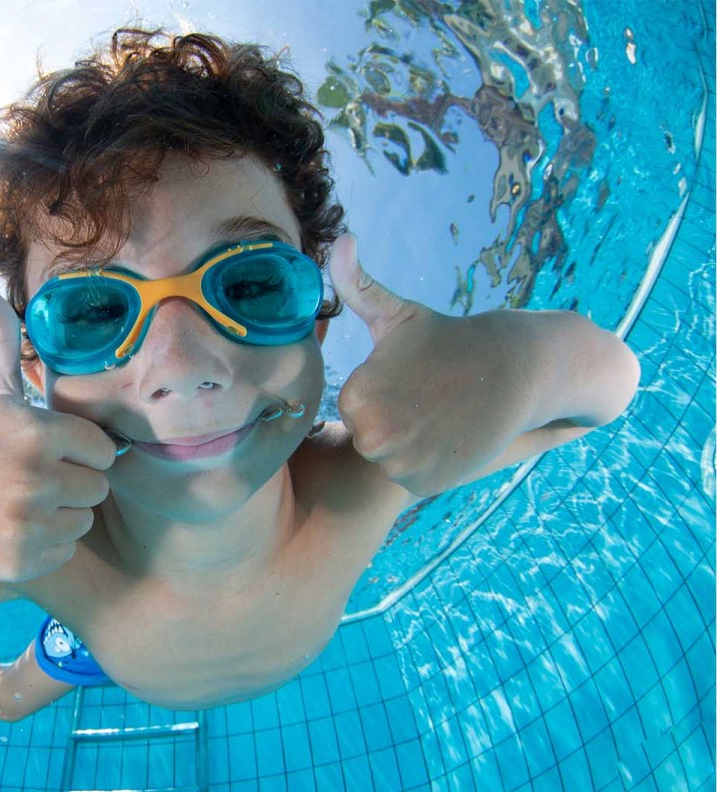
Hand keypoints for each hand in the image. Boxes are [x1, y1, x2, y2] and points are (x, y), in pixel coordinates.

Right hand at [0, 288, 114, 582]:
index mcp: (37, 433)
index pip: (102, 449)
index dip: (80, 449)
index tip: (50, 449)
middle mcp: (34, 479)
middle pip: (97, 487)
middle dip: (74, 482)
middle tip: (35, 477)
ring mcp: (27, 523)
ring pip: (83, 520)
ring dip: (62, 513)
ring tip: (25, 501)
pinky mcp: (21, 560)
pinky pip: (64, 551)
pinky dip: (47, 545)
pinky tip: (16, 528)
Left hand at [329, 235, 538, 496]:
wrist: (518, 369)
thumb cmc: (449, 340)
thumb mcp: (398, 314)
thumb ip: (358, 285)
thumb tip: (339, 240)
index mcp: (356, 398)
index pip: (353, 406)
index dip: (384, 391)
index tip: (412, 377)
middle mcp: (373, 438)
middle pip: (368, 435)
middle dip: (395, 417)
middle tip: (429, 395)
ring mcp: (401, 466)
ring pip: (390, 457)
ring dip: (412, 440)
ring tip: (442, 412)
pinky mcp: (426, 485)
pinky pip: (413, 476)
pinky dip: (430, 461)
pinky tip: (451, 435)